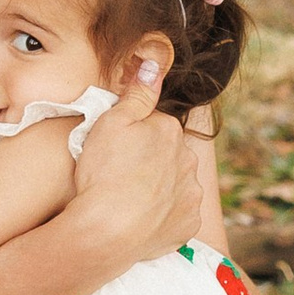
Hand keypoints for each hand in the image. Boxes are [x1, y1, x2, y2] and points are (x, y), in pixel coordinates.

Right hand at [61, 90, 200, 278]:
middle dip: (150, 160)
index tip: (115, 151)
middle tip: (119, 175)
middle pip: (168, 154)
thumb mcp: (111, 122)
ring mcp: (190, 194)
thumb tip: (154, 64)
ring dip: (158, 188)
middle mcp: (188, 160)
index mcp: (170, 131)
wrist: (106, 230)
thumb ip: (137, 93)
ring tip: (128, 199)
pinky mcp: (188, 225)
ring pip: (175, 184)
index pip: (154, 126)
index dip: (133, 137)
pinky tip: (141, 218)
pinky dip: (162, 215)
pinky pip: (177, 214)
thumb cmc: (103, 173)